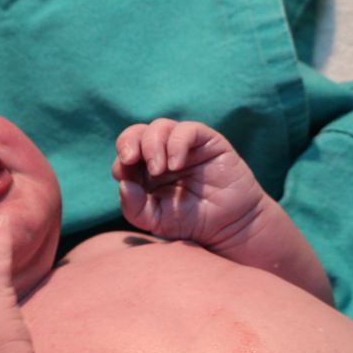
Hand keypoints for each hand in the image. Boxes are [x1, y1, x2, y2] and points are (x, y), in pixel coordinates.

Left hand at [112, 119, 265, 246]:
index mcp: (145, 171)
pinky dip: (176, 143)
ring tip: (158, 169)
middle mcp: (162, 154)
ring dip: (152, 144)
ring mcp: (184, 146)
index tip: (127, 179)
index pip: (125, 155)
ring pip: (159, 127)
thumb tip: (122, 184)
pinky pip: (187, 130)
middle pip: (137, 133)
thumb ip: (134, 207)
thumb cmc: (192, 222)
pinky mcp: (206, 141)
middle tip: (131, 160)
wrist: (230, 225)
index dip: (122, 162)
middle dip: (128, 143)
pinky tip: (176, 164)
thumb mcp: (156, 221)